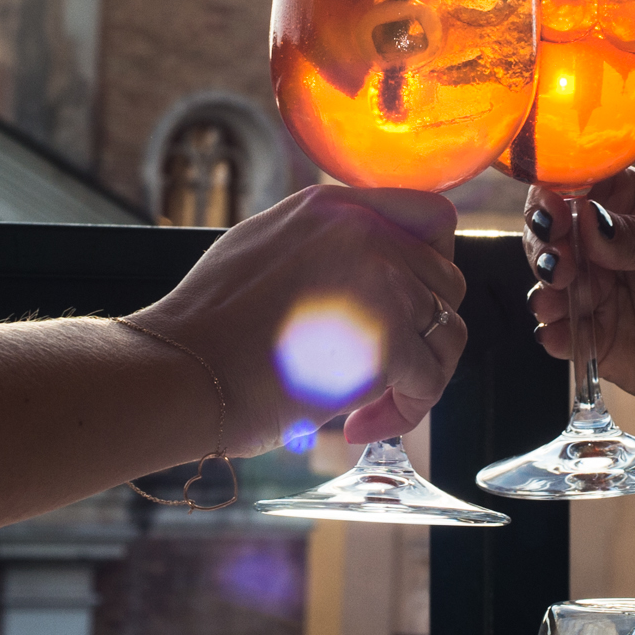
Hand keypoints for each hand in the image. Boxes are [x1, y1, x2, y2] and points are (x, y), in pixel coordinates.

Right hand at [134, 185, 466, 452]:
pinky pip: (430, 380)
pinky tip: (357, 427)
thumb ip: (321, 246)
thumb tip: (357, 272)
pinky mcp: (391, 338)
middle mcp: (367, 232)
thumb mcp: (262, 247)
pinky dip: (404, 412)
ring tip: (370, 406)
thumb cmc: (206, 330)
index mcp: (335, 207)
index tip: (411, 302)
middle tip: (385, 368)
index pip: (431, 217)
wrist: (186, 372)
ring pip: (447, 332)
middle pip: (445, 280)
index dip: (431, 265)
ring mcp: (384, 281)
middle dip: (423, 329)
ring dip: (418, 376)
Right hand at [524, 169, 634, 429]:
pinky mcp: (596, 336)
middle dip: (544, 241)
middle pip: (550, 231)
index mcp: (630, 203)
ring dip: (543, 285)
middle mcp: (603, 244)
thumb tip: (587, 219)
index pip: (578, 184)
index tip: (553, 208)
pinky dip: (552, 330)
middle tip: (558, 259)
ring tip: (557, 294)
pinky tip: (561, 332)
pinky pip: (558, 331)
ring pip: (546, 280)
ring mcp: (596, 290)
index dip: (556, 193)